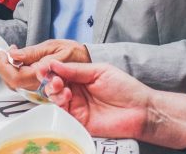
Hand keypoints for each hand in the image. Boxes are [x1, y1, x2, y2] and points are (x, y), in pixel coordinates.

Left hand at [0, 39, 90, 90]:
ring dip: (9, 69)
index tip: (3, 53)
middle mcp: (40, 86)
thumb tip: (14, 54)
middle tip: (6, 52)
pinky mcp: (40, 88)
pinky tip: (19, 61)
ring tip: (13, 54)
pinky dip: (16, 71)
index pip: (15, 77)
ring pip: (15, 85)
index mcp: (43, 75)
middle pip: (12, 83)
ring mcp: (39, 88)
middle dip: (4, 67)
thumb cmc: (73, 53)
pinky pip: (23, 83)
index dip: (4, 65)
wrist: (87, 62)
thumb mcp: (53, 47)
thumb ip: (32, 53)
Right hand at [35, 60, 152, 140]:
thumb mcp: (100, 71)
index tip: (44, 67)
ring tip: (62, 88)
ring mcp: (77, 107)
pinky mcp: (79, 122)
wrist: (141, 111)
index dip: (50, 70)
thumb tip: (54, 63)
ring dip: (54, 92)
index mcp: (80, 78)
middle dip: (50, 81)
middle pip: (53, 86)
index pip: (59, 72)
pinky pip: (62, 114)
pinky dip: (59, 106)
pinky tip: (66, 98)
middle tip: (54, 79)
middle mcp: (76, 92)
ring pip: (55, 99)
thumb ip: (76, 69)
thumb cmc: (126, 89)